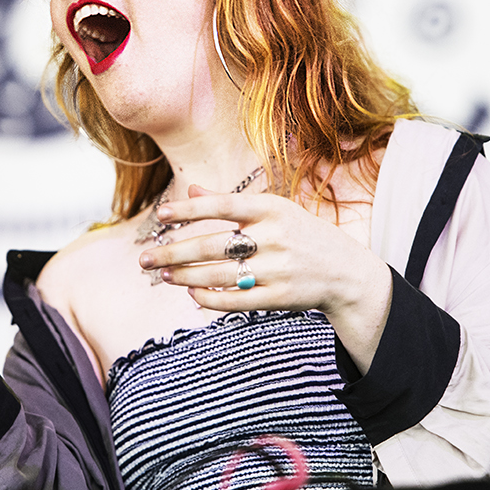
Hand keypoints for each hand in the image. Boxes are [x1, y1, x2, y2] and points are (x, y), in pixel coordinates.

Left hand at [138, 185, 392, 369]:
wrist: (345, 272)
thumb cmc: (301, 235)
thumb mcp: (274, 211)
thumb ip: (232, 203)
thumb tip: (191, 189)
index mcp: (272, 209)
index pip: (223, 205)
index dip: (190, 210)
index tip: (161, 214)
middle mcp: (274, 238)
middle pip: (212, 246)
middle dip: (173, 252)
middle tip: (143, 259)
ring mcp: (277, 270)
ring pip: (218, 275)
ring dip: (184, 276)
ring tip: (163, 274)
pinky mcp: (279, 298)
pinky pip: (234, 301)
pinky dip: (209, 298)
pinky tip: (191, 292)